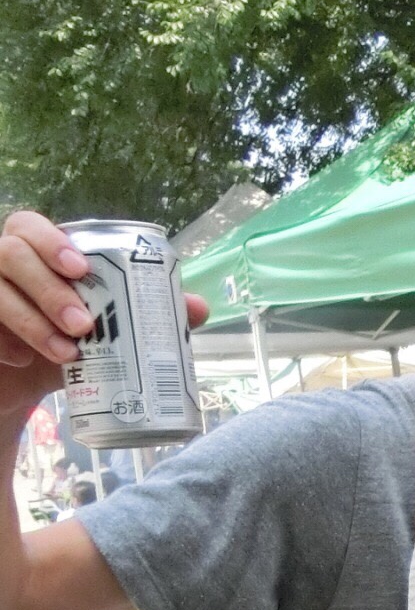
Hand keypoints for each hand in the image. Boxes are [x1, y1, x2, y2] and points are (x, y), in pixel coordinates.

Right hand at [0, 210, 208, 421]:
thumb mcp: (107, 329)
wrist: (24, 383)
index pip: (28, 226)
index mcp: (34, 253)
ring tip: (68, 354)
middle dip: (49, 288)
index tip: (82, 270)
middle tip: (84, 324)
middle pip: (10, 253)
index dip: (50, 241)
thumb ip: (150, 313)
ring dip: (31, 320)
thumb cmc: (68, 341)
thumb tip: (198, 307)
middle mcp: (1, 264)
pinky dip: (4, 342)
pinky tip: (23, 361)